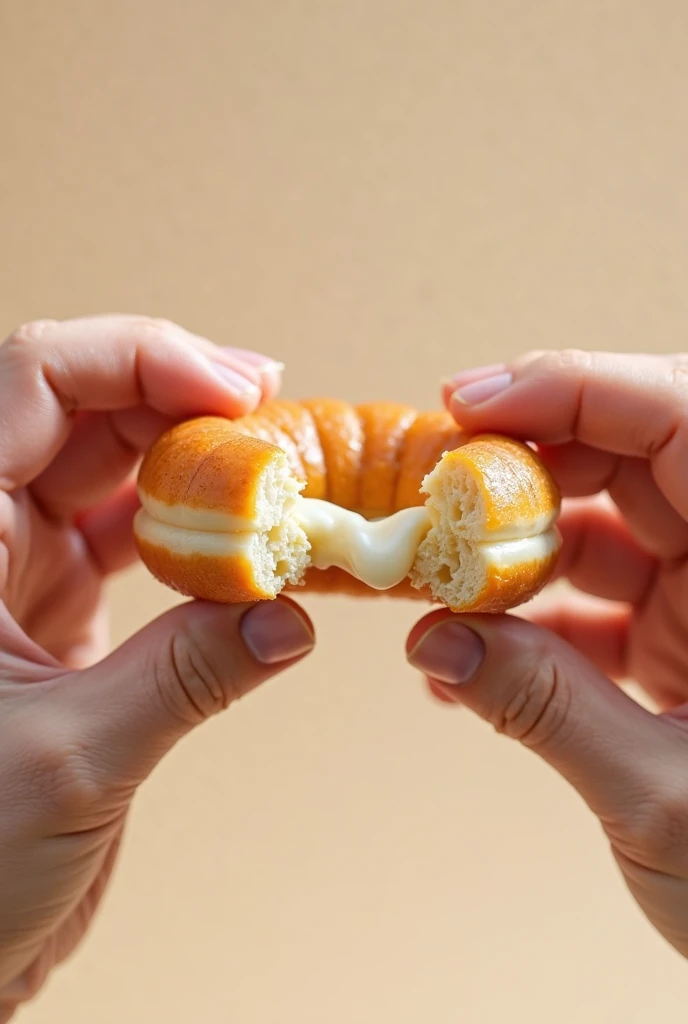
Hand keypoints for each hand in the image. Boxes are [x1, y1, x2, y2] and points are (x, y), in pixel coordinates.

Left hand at [0, 316, 314, 1019]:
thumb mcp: (71, 758)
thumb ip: (185, 678)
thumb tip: (289, 620)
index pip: (33, 382)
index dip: (135, 359)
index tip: (233, 387)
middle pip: (83, 410)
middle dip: (180, 395)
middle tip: (273, 410)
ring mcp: (19, 566)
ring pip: (111, 468)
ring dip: (191, 459)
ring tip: (272, 462)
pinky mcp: (57, 606)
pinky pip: (132, 537)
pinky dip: (191, 530)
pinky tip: (245, 534)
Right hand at [407, 351, 687, 959]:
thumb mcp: (666, 801)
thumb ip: (550, 709)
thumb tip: (435, 643)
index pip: (678, 417)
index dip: (571, 390)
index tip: (468, 403)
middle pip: (626, 460)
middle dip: (519, 468)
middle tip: (427, 494)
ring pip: (597, 530)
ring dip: (509, 554)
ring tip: (432, 587)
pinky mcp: (677, 645)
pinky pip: (592, 606)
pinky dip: (527, 627)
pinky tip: (468, 664)